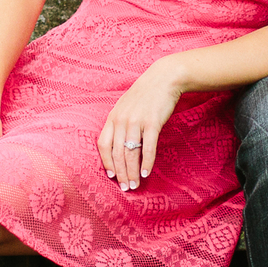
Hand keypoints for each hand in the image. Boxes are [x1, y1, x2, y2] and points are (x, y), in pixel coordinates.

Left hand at [98, 61, 185, 191]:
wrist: (164, 78)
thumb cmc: (146, 95)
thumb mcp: (126, 107)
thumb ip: (120, 124)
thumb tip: (120, 145)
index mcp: (113, 117)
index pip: (103, 144)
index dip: (106, 162)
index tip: (111, 176)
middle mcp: (122, 120)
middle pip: (117, 153)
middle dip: (121, 173)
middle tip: (126, 188)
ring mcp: (136, 122)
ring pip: (131, 153)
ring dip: (132, 172)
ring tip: (136, 184)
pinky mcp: (152, 123)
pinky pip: (148, 147)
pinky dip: (147, 162)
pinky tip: (146, 172)